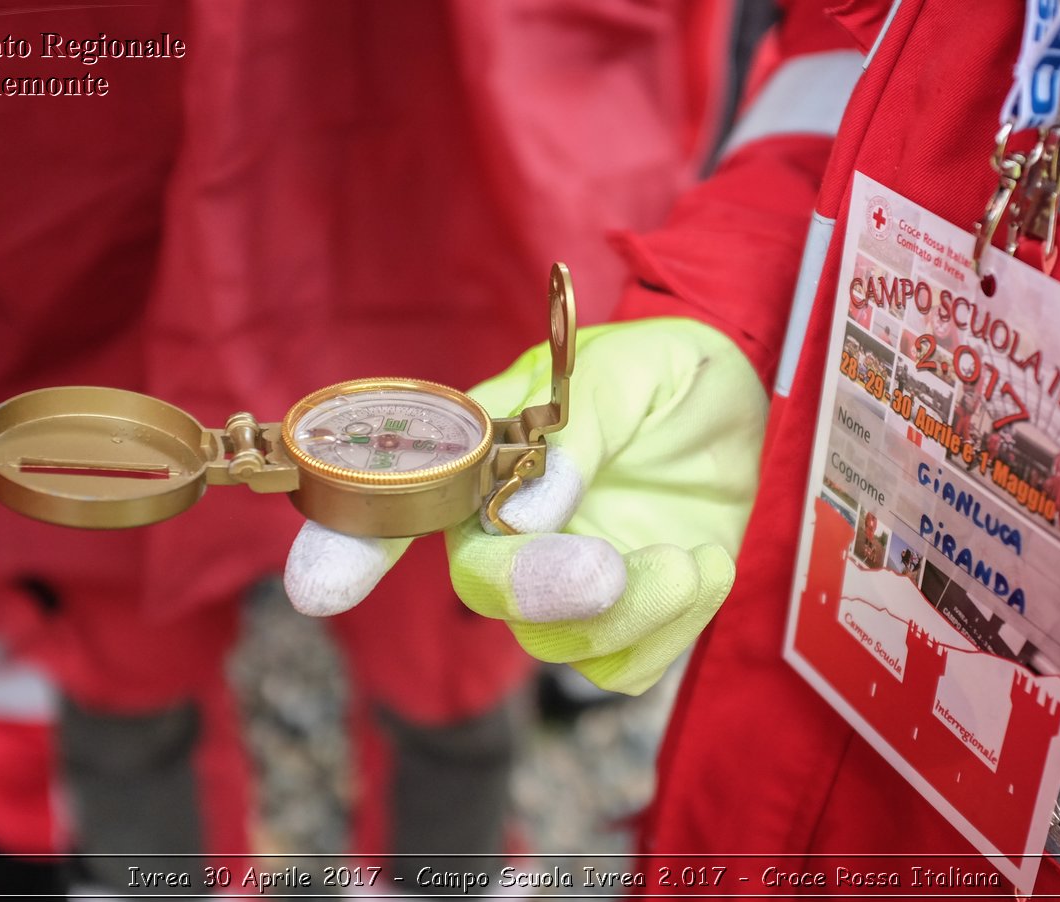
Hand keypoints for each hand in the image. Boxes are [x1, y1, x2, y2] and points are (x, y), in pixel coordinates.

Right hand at [284, 317, 766, 693]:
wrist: (742, 399)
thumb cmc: (661, 372)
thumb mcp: (622, 372)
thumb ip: (573, 434)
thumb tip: (524, 513)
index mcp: (479, 463)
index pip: (397, 506)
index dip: (348, 546)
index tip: (316, 590)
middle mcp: (506, 532)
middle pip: (485, 589)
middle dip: (542, 590)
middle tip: (611, 569)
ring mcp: (564, 584)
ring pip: (559, 645)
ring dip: (635, 611)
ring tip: (694, 555)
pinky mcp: (625, 623)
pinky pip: (623, 670)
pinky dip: (672, 631)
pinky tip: (704, 566)